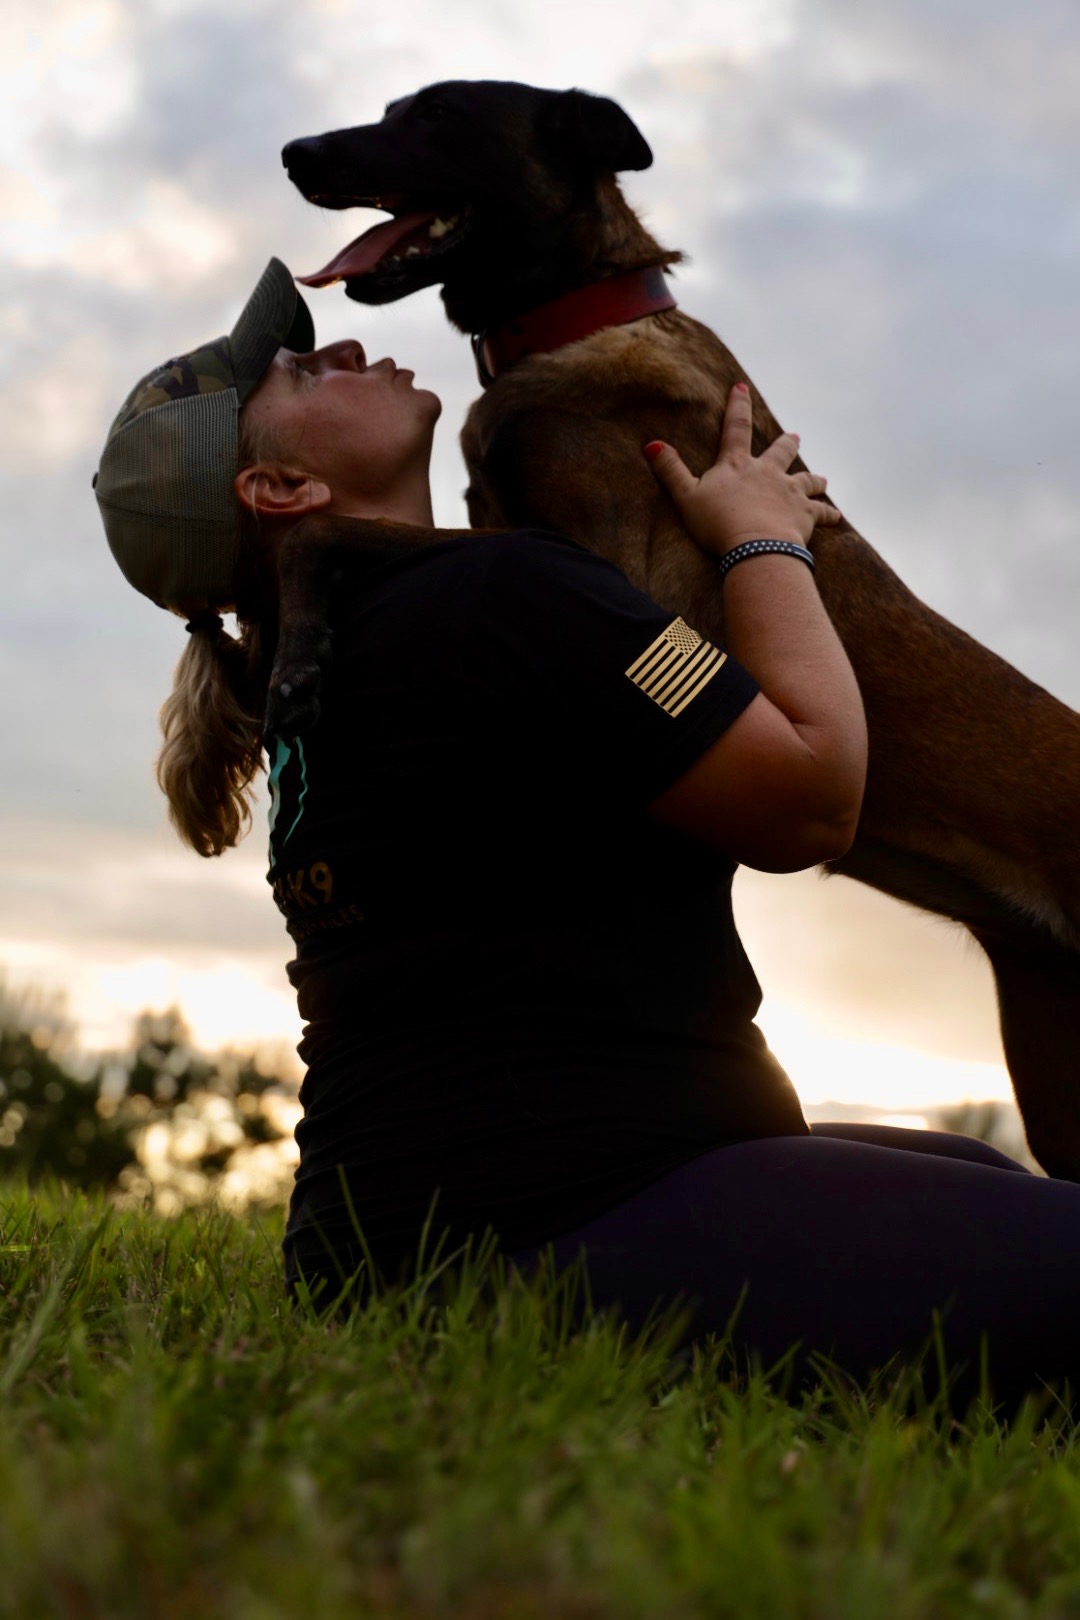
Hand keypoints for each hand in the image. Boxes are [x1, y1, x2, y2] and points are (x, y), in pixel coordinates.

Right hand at [643, 383, 841, 557]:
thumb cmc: (718, 524)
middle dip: (787, 443)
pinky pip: (821, 512)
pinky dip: (828, 513)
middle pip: (781, 451)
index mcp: (737, 466)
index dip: (737, 406)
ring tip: (822, 479)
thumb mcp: (686, 496)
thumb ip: (670, 471)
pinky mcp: (805, 515)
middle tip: (796, 436)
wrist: (756, 546)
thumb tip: (651, 444)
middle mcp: (767, 473)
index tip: (741, 387)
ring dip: (814, 479)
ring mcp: (789, 492)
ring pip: (807, 479)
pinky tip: (836, 516)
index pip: (735, 428)